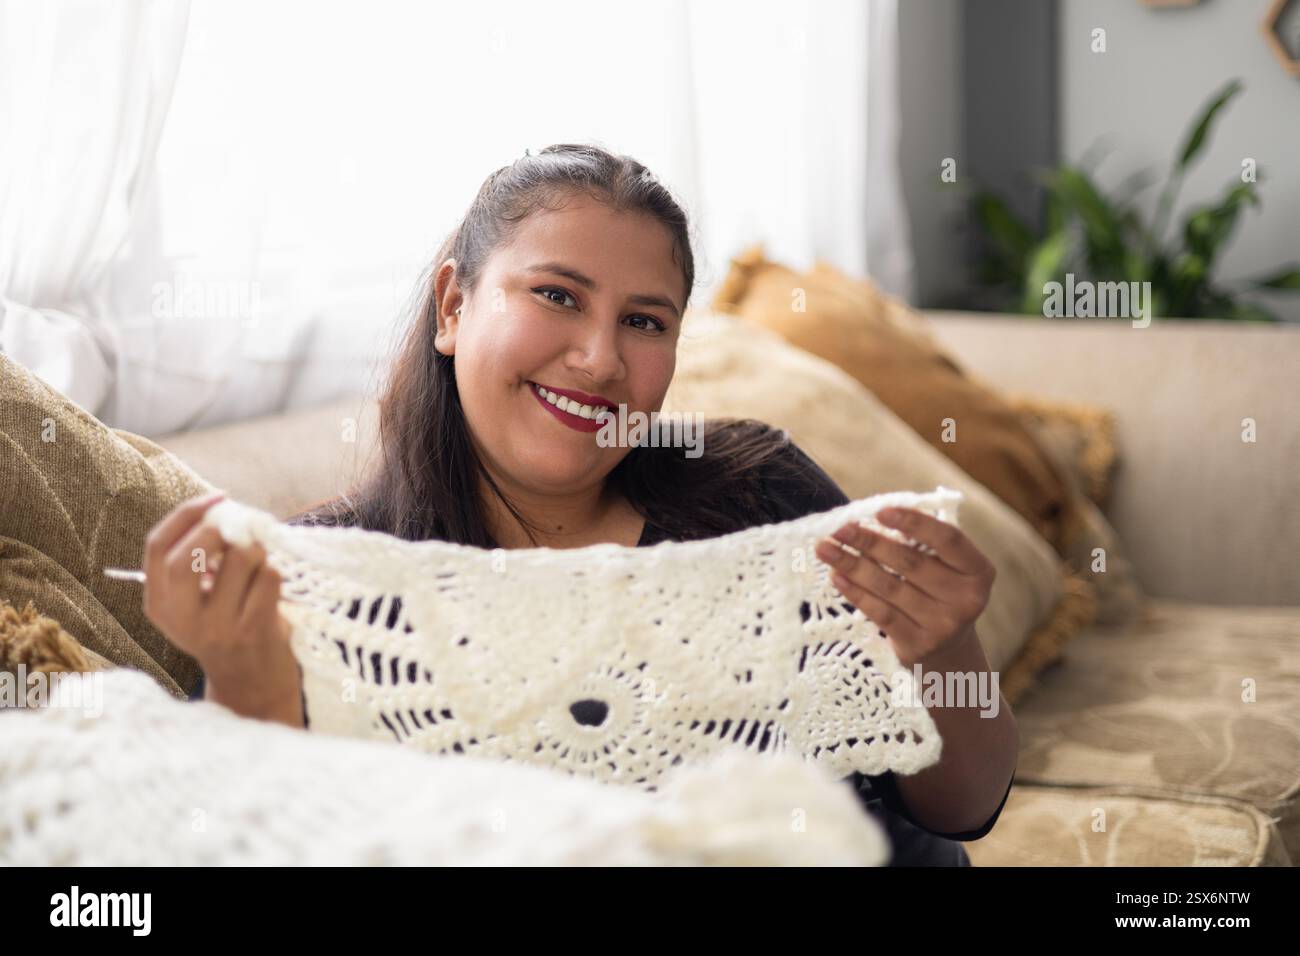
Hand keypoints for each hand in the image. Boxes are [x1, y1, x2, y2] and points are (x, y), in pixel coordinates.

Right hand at [142, 491, 303, 726]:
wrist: (252, 684)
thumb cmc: (228, 627)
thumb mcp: (197, 601)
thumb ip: (199, 561)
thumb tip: (224, 508)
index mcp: (159, 603)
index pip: (157, 545)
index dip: (187, 513)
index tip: (218, 497)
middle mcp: (180, 617)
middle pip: (189, 554)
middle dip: (219, 530)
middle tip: (240, 530)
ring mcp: (216, 627)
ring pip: (240, 558)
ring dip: (258, 550)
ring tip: (259, 566)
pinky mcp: (252, 631)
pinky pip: (269, 577)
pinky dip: (275, 571)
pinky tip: (271, 589)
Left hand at [813, 507, 995, 668]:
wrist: (948, 651)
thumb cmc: (938, 592)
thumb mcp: (945, 567)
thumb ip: (922, 542)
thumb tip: (871, 515)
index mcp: (979, 571)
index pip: (948, 539)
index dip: (915, 523)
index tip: (881, 511)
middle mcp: (967, 600)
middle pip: (911, 563)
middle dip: (870, 542)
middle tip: (839, 529)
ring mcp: (943, 625)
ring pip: (890, 587)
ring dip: (852, 565)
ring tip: (826, 549)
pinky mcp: (918, 645)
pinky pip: (880, 613)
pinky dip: (856, 592)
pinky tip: (836, 577)